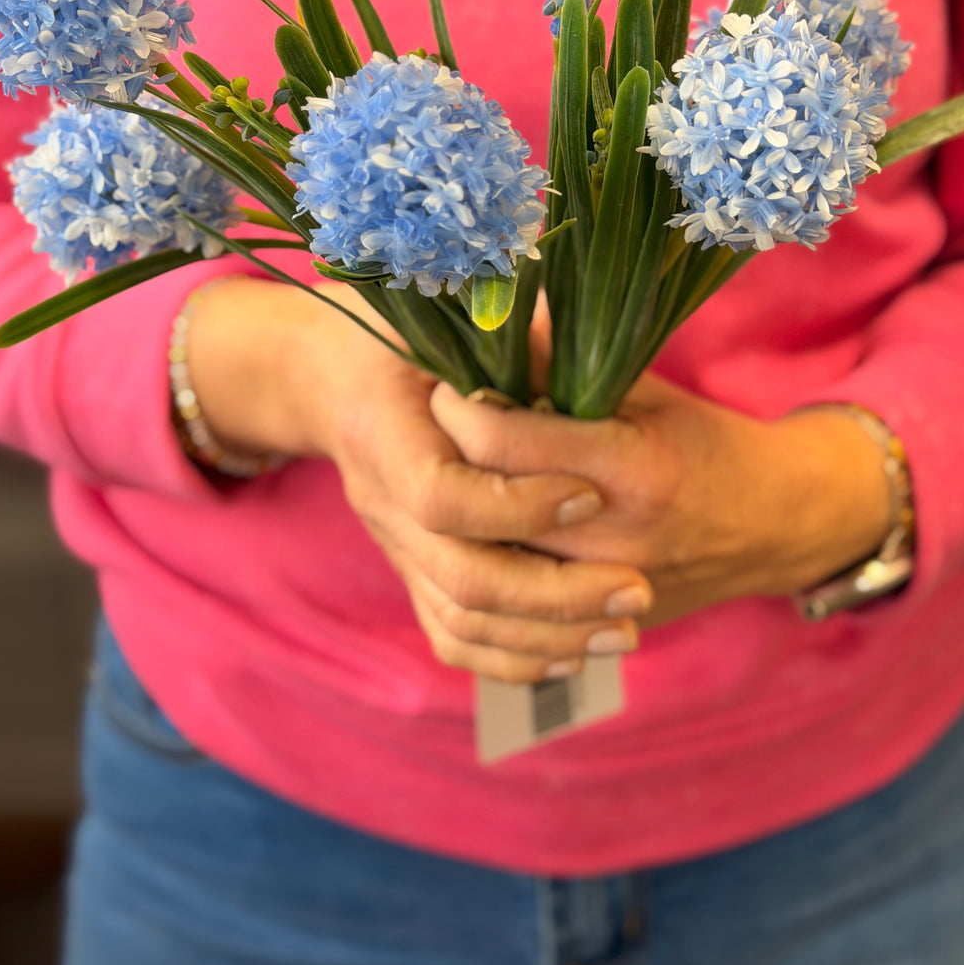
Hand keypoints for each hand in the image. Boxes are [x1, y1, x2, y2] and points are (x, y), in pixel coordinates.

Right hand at [185, 279, 652, 678]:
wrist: (325, 372)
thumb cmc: (395, 325)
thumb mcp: (440, 307)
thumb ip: (505, 327)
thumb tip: (585, 324)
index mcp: (383, 425)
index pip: (442, 495)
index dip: (519, 503)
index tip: (590, 492)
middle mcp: (378, 498)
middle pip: (463, 577)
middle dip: (558, 591)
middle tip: (638, 585)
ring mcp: (391, 543)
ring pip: (462, 622)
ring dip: (550, 635)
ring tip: (625, 629)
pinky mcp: (406, 573)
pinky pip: (453, 639)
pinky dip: (515, 657)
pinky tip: (576, 649)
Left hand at [430, 372, 892, 627]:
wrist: (775, 523)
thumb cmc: (704, 441)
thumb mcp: (644, 390)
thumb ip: (569, 363)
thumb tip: (491, 322)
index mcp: (632, 466)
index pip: (507, 443)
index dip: (460, 410)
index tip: (441, 387)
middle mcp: (618, 537)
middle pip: (489, 510)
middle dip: (446, 465)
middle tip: (424, 435)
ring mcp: (608, 592)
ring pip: (492, 573)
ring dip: (456, 529)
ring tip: (439, 487)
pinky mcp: (602, 626)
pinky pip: (514, 623)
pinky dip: (482, 586)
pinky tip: (468, 546)